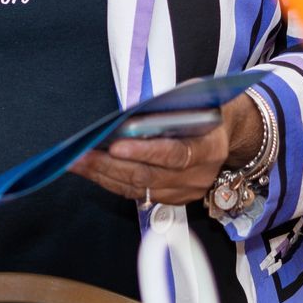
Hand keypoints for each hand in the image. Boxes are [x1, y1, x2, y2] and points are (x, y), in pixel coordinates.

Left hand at [73, 93, 261, 207]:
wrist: (226, 133)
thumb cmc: (204, 110)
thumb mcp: (191, 102)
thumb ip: (164, 111)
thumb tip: (126, 118)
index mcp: (208, 148)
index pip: (174, 154)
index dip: (144, 152)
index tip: (115, 146)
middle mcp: (199, 175)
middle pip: (148, 176)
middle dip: (109, 165)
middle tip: (80, 155)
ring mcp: (185, 191)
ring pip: (138, 188)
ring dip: (102, 174)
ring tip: (76, 162)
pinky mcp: (172, 200)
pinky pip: (136, 194)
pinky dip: (111, 181)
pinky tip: (91, 170)